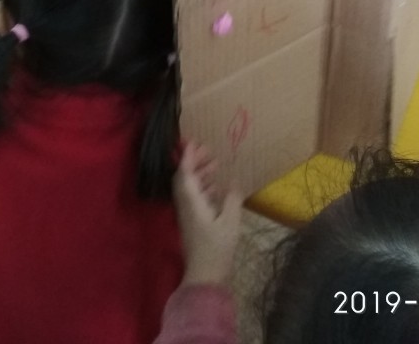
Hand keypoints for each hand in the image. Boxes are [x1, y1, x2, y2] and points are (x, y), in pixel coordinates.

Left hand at [174, 142, 242, 286]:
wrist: (204, 276)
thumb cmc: (217, 248)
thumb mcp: (230, 222)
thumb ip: (232, 199)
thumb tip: (234, 183)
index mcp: (192, 202)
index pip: (185, 174)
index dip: (188, 157)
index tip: (193, 142)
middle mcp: (185, 206)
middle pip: (184, 178)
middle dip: (194, 162)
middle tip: (208, 150)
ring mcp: (187, 215)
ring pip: (189, 188)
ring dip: (199, 174)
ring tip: (215, 164)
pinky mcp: (192, 223)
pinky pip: (194, 198)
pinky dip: (202, 187)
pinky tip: (216, 187)